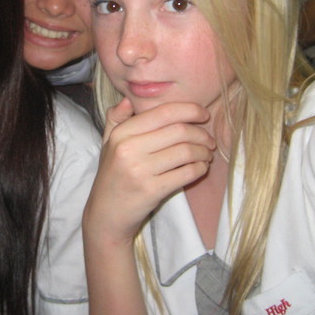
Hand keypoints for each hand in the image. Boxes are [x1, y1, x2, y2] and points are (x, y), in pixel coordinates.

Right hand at [84, 98, 214, 245]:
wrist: (106, 214)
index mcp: (121, 133)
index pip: (163, 113)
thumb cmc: (112, 175)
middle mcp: (128, 149)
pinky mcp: (152, 190)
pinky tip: (200, 168)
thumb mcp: (108, 144)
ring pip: (186, 152)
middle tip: (208, 139)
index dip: (189, 110)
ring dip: (203, 151)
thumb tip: (128, 100)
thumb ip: (116, 119)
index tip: (202, 114)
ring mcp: (140, 171)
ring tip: (206, 154)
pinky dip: (200, 168)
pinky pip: (186, 173)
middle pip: (179, 131)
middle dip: (201, 133)